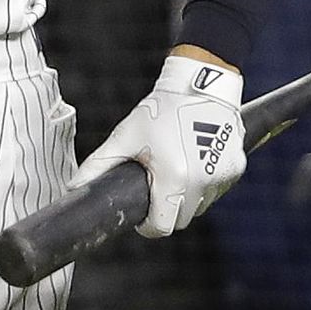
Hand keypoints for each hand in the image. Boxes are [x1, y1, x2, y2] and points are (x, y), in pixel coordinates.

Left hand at [70, 54, 245, 237]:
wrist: (202, 82)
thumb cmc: (161, 109)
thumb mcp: (125, 136)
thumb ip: (99, 164)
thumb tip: (73, 187)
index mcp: (174, 178)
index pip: (162, 227)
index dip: (147, 225)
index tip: (142, 212)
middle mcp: (203, 182)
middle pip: (181, 219)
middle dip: (166, 210)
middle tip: (155, 185)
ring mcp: (223, 176)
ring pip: (201, 206)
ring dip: (187, 197)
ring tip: (174, 168)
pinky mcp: (237, 168)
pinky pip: (216, 189)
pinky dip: (205, 183)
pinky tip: (194, 160)